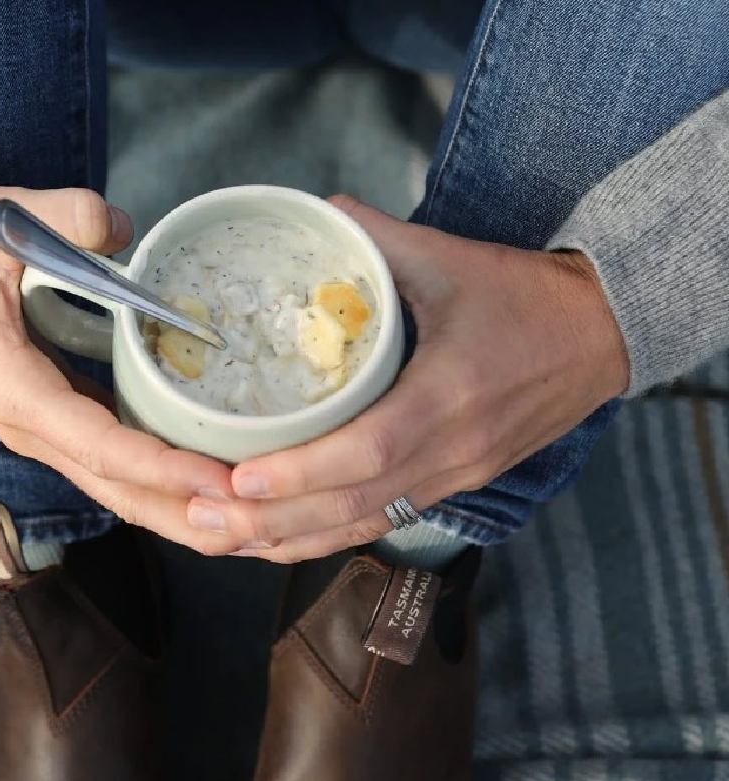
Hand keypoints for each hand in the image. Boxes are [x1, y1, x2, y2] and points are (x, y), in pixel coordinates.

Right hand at [0, 186, 235, 551]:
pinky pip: (125, 475)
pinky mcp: (70, 433)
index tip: (218, 479)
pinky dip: (170, 491)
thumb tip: (118, 228)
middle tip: (257, 528)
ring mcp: (53, 439)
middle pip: (120, 493)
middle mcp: (37, 432)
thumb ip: (59, 216)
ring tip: (252, 531)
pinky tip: (219, 495)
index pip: (100, 446)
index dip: (161, 467)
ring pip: (124, 495)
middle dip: (187, 515)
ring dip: (185, 516)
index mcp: (18, 393)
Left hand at [184, 195, 629, 561]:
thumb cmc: (526, 297)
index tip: (239, 477)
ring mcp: (454, 479)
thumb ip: (378, 238)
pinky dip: (323, 538)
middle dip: (274, 520)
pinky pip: (379, 525)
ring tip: (220, 538)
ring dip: (289, 541)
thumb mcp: (454, 257)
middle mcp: (452, 453)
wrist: (602, 338)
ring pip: (362, 527)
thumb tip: (313, 213)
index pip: (368, 451)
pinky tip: (274, 542)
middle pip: (354, 507)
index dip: (302, 473)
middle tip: (204, 517)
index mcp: (450, 396)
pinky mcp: (451, 490)